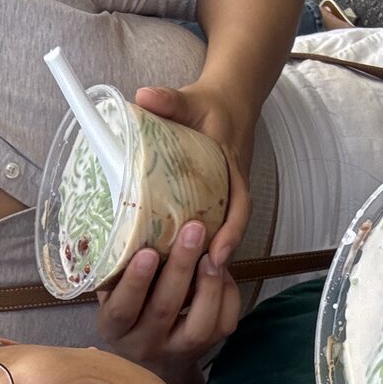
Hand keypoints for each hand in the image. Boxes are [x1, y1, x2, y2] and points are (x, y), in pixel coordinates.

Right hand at [94, 220, 245, 380]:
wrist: (154, 357)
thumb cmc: (129, 310)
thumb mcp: (112, 295)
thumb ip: (116, 270)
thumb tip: (130, 221)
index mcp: (115, 328)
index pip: (122, 310)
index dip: (135, 282)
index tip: (148, 252)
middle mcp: (145, 344)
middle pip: (164, 310)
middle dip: (181, 267)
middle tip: (193, 229)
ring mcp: (178, 350)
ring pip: (199, 325)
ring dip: (209, 284)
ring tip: (214, 251)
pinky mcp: (207, 347)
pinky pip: (223, 322)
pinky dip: (226, 292)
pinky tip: (221, 267)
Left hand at [132, 82, 256, 269]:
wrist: (231, 100)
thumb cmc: (210, 104)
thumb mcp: (191, 99)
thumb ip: (169, 99)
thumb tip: (143, 97)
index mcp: (232, 168)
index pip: (239, 205)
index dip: (230, 233)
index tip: (216, 254)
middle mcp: (232, 188)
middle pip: (231, 230)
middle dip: (217, 258)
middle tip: (195, 282)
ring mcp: (224, 196)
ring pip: (220, 234)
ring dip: (206, 259)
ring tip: (185, 286)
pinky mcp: (214, 200)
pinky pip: (210, 228)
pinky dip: (197, 248)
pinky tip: (177, 268)